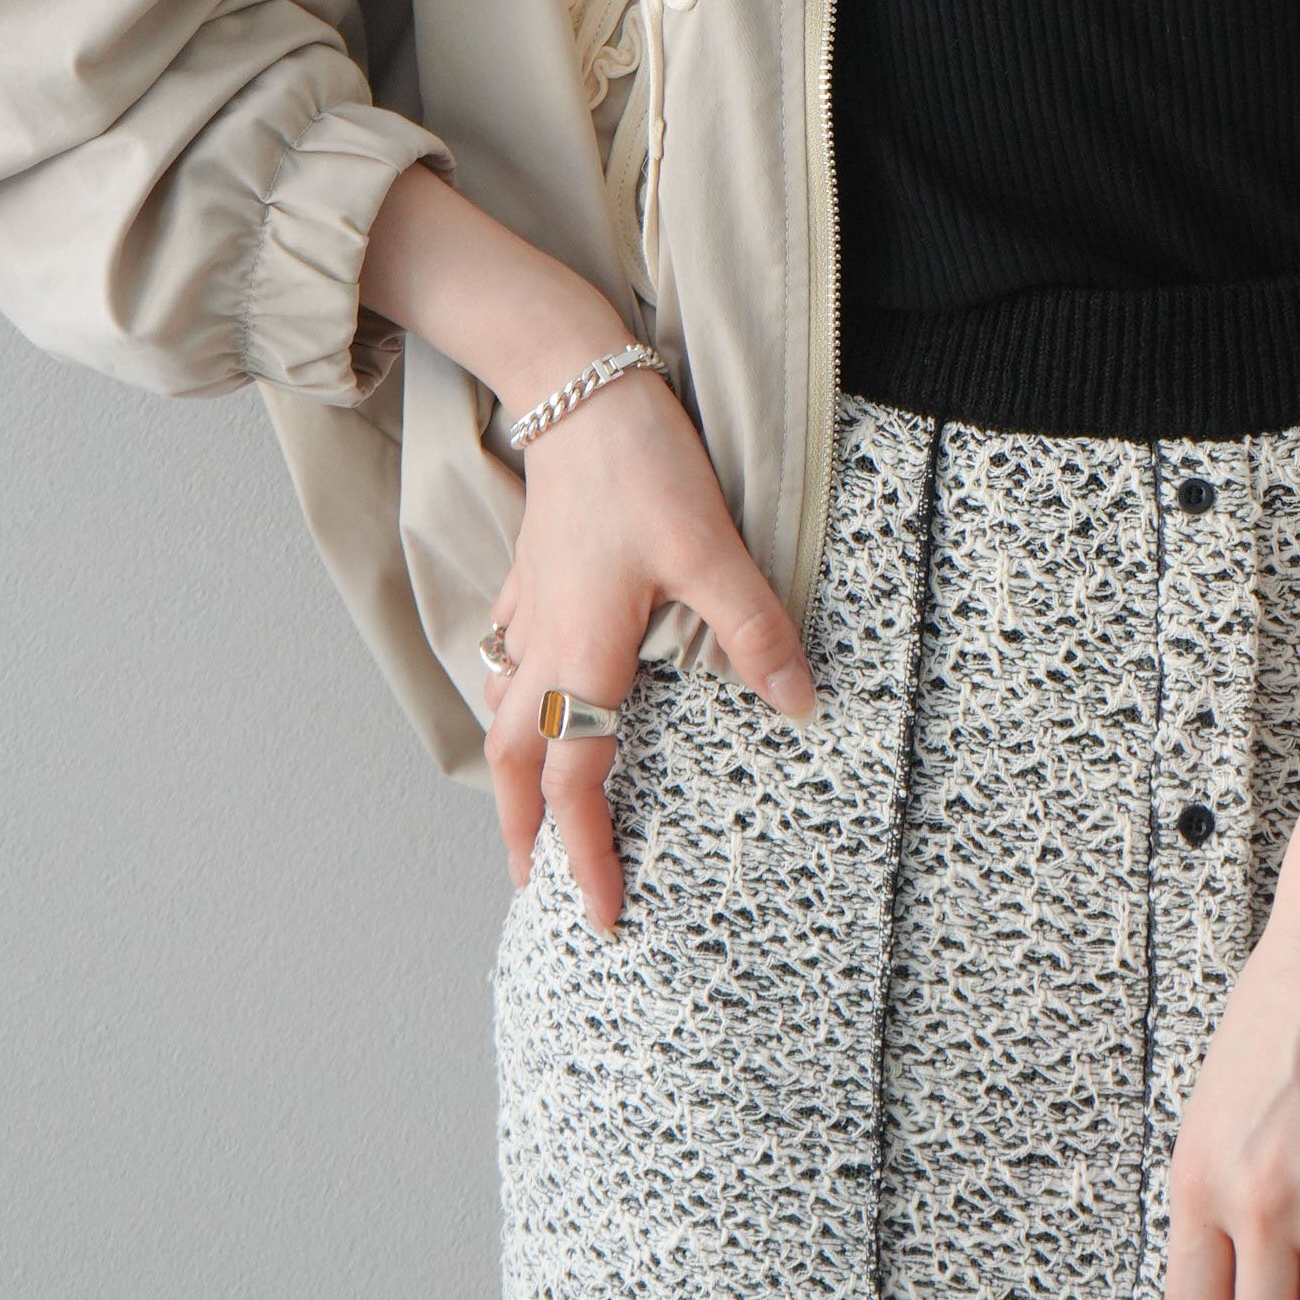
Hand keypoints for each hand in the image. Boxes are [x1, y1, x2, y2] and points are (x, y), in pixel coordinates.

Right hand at [482, 366, 814, 928]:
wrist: (574, 385)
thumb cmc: (640, 467)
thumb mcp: (713, 548)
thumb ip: (754, 630)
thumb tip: (800, 705)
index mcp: (584, 657)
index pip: (577, 784)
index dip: (588, 856)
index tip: (602, 914)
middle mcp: (544, 645)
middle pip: (513, 763)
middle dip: (521, 833)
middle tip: (532, 888)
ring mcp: (530, 609)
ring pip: (500, 711)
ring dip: (509, 771)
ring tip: (522, 810)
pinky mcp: (532, 574)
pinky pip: (506, 657)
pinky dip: (508, 697)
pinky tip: (523, 692)